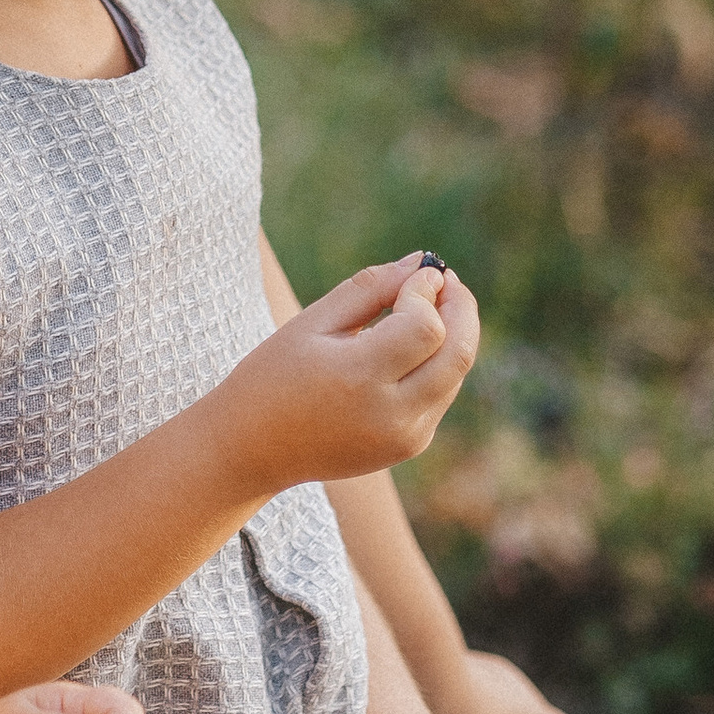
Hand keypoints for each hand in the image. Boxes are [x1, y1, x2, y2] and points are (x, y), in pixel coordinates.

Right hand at [216, 258, 480, 498]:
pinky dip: (438, 362)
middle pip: (458, 353)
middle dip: (461, 308)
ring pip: (456, 373)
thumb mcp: (312, 322)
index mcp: (358, 379)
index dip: (428, 291)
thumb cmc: (273, 376)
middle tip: (446, 279)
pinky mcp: (409, 446)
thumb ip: (370, 288)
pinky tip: (411, 344)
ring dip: (453, 333)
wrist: (252, 450)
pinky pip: (441, 394)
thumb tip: (421, 263)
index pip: (425, 327)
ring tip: (426, 304)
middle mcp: (390, 415)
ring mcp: (405, 437)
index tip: (419, 271)